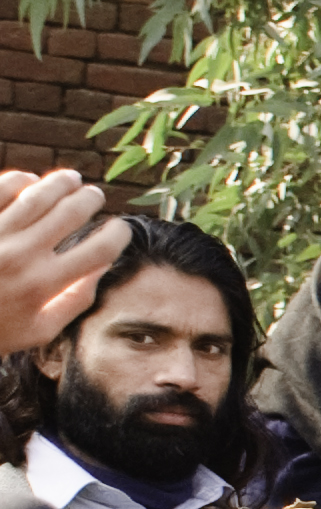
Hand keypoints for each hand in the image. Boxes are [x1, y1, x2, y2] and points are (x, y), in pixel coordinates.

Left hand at [0, 170, 125, 351]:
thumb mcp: (39, 329)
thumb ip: (74, 301)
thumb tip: (101, 270)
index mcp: (44, 283)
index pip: (99, 251)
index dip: (118, 235)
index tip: (121, 229)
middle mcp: (21, 254)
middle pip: (71, 213)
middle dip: (90, 199)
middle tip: (95, 195)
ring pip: (37, 195)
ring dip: (60, 182)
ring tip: (70, 179)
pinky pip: (1, 189)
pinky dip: (19, 180)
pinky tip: (29, 180)